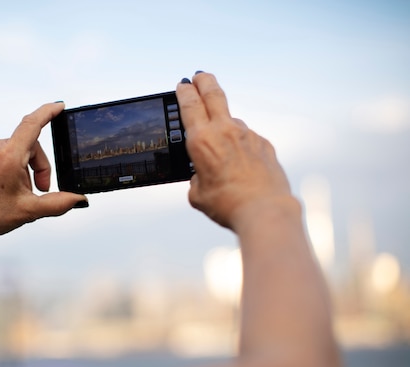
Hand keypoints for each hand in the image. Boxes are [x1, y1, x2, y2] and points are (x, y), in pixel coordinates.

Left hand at [0, 102, 86, 254]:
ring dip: (27, 170)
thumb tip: (78, 199)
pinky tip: (9, 189)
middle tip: (40, 191)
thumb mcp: (28, 211)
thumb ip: (58, 203)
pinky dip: (14, 168)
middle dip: (40, 167)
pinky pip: (5, 154)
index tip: (60, 106)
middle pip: (31, 145)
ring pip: (19, 151)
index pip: (33, 124)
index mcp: (8, 156)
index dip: (49, 112)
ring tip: (22, 194)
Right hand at [176, 73, 292, 229]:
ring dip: (224, 125)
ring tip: (221, 145)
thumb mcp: (198, 194)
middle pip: (214, 94)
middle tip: (199, 75)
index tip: (183, 84)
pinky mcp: (264, 144)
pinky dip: (241, 146)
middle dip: (204, 81)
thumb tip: (204, 173)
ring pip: (232, 120)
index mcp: (202, 141)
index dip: (185, 91)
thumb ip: (196, 178)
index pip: (190, 105)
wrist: (264, 211)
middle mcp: (225, 131)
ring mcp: (248, 135)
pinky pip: (247, 139)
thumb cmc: (228, 205)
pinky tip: (241, 165)